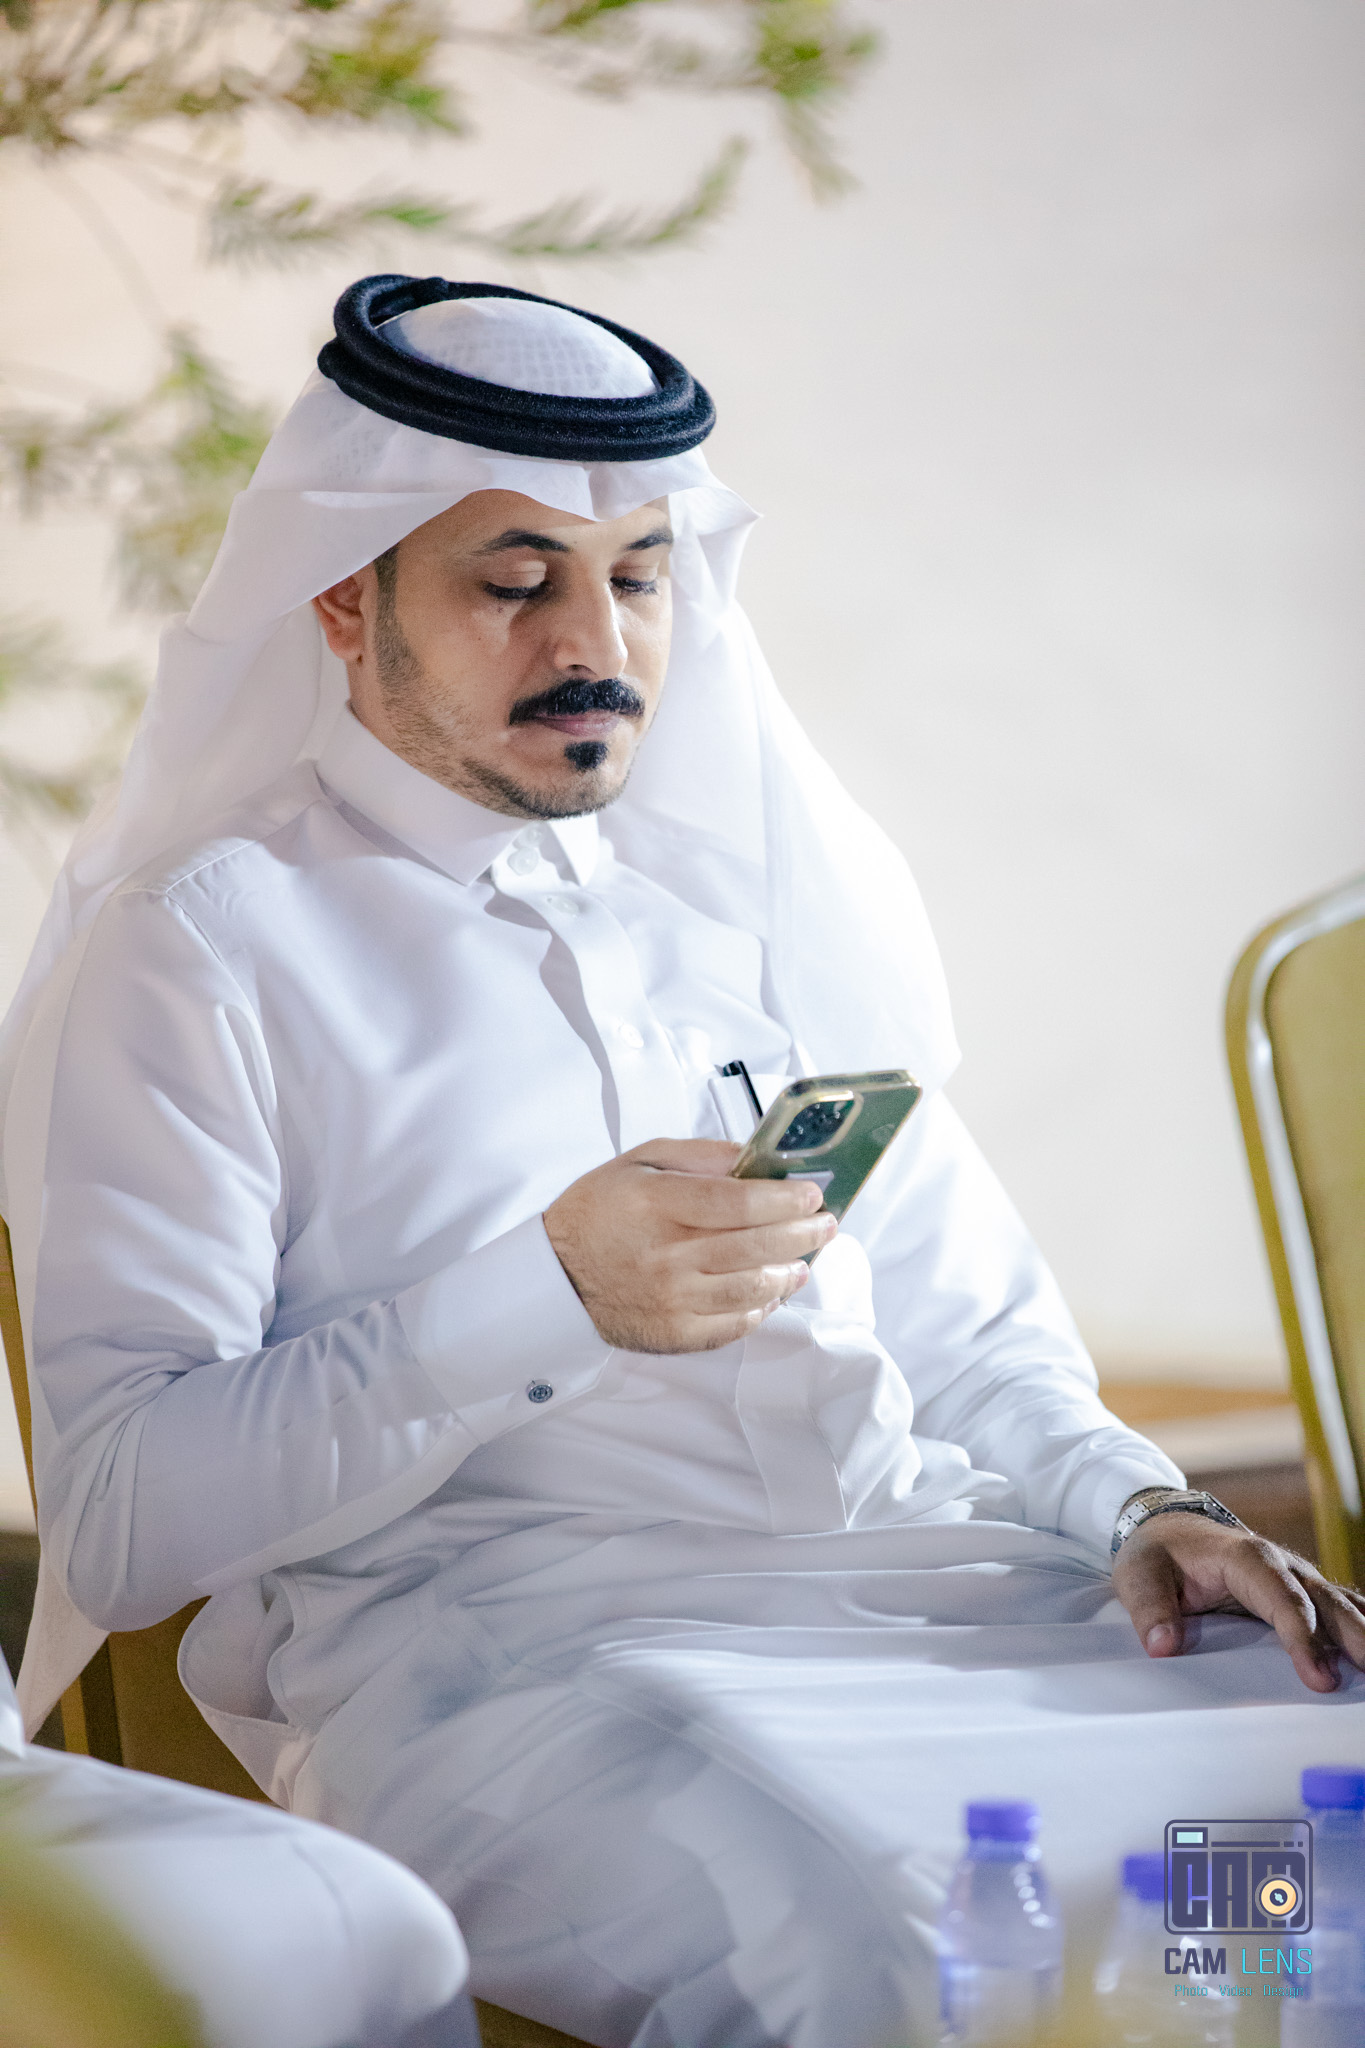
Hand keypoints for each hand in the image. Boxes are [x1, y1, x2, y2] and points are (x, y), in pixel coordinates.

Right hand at [543, 1137, 835, 1353]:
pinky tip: (773, 1291)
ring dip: (790, 1272)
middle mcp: (666, 1254)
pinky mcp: (673, 1333)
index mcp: (657, 1204)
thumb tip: (756, 1159)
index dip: (785, 1199)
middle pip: (755, 1246)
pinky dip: (761, 1308)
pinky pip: (733, 1325)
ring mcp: (671, 1299)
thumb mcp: (640, 1162)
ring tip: (805, 1260)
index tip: (812, 1195)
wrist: (555, 1277)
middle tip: (826, 1224)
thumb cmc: (599, 1211)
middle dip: (803, 1233)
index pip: (739, 1202)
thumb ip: (700, 1156)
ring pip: (752, 1288)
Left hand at [1111, 1509, 1364, 1692]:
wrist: (1167, 1529)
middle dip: (1352, 1639)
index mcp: (1243, 1556)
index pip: (1280, 1595)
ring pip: (1341, 1605)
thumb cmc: (1156, 1554)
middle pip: (1325, 1601)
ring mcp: (1295, 1579)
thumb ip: (1150, 1609)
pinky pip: (1340, 1611)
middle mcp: (1280, 1565)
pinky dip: (1359, 1630)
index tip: (1318, 1676)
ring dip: (1363, 1636)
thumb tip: (1163, 1645)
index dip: (1301, 1636)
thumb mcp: (1138, 1575)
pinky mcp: (1300, 1595)